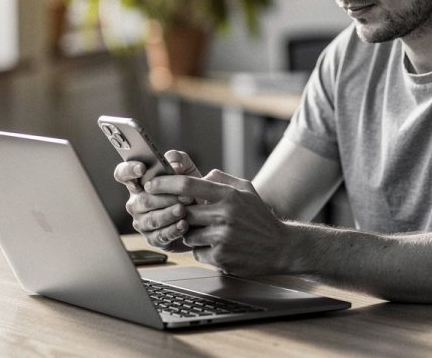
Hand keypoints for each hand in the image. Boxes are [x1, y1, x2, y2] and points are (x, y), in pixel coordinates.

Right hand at [113, 149, 201, 250]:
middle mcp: (136, 203)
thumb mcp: (186, 167)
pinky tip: (183, 225)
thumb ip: (178, 159)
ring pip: (151, 219)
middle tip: (185, 196)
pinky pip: (159, 236)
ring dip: (168, 214)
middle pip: (143, 200)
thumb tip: (174, 166)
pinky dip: (172, 230)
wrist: (204, 210)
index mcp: (139, 182)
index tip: (142, 168)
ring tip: (183, 210)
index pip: (123, 174)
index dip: (129, 170)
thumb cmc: (189, 186)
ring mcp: (142, 221)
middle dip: (165, 198)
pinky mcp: (153, 238)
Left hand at [144, 170, 290, 275]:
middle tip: (177, 215)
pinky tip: (219, 247)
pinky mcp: (221, 257)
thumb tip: (201, 174)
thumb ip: (222, 179)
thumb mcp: (246, 189)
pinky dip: (203, 251)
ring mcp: (222, 237)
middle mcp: (225, 214)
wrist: (281, 247)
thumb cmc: (259, 217)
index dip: (165, 184)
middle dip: (176, 214)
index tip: (151, 185)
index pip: (188, 185)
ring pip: (188, 234)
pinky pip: (197, 253)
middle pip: (183, 211)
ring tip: (210, 233)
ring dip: (192, 234)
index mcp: (228, 195)